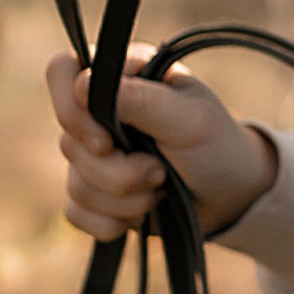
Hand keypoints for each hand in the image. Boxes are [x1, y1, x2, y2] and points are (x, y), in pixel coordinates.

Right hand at [48, 46, 278, 240]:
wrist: (231, 196)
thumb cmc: (216, 145)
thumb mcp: (191, 119)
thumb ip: (143, 100)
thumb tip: (83, 85)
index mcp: (122, 77)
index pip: (62, 72)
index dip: (71, 110)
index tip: (107, 142)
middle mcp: (99, 111)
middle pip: (69, 141)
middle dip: (116, 171)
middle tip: (159, 172)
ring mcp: (92, 154)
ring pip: (75, 183)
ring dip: (123, 199)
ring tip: (161, 190)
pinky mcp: (93, 193)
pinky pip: (76, 212)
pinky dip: (110, 222)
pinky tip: (139, 216)